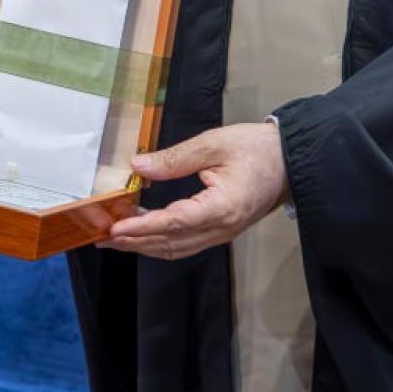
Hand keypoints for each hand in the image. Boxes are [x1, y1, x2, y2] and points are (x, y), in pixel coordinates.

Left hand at [99, 122, 288, 260]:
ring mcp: (222, 233)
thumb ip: (174, 158)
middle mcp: (222, 228)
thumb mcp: (214, 144)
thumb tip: (137, 167)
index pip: (175, 222)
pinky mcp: (220, 230)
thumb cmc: (257, 149)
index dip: (143, 226)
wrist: (290, 162)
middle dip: (134, 241)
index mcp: (223, 207)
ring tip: (114, 239)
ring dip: (144, 245)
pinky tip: (142, 233)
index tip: (116, 227)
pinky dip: (160, 241)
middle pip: (171, 242)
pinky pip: (186, 243)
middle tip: (102, 236)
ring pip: (176, 247)